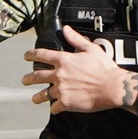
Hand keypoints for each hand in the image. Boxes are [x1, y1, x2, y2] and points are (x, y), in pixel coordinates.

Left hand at [22, 25, 137, 113]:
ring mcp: (61, 90)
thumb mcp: (91, 49)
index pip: (41, 55)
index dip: (31, 54)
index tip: (26, 56)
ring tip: (34, 98)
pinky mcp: (66, 103)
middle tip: (25, 80)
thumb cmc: (104, 69)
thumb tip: (66, 30)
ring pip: (43, 94)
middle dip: (28, 78)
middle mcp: (59, 75)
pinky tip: (54, 108)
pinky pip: (55, 107)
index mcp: (64, 60)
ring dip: (37, 97)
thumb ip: (76, 39)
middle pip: (37, 76)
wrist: (112, 87)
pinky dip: (54, 108)